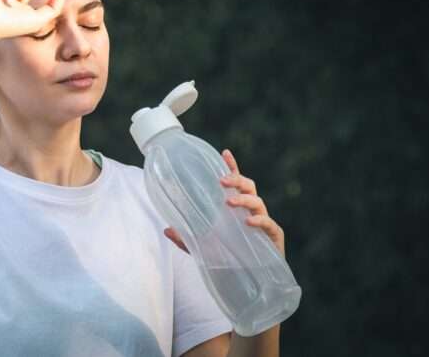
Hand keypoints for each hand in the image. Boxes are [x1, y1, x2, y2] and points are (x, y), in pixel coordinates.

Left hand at [164, 149, 285, 257]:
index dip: (232, 167)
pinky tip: (247, 221)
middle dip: (236, 179)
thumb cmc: (228, 263)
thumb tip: (166, 228)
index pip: (236, 184)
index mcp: (236, 211)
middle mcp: (251, 213)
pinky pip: (270, 225)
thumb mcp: (202, 250)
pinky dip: (259, 220)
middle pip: (248, 186)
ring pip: (258, 202)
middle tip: (221, 181)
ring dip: (243, 199)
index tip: (224, 153)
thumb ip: (186, 238)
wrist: (246, 288)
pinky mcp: (273, 239)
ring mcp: (264, 224)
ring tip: (229, 202)